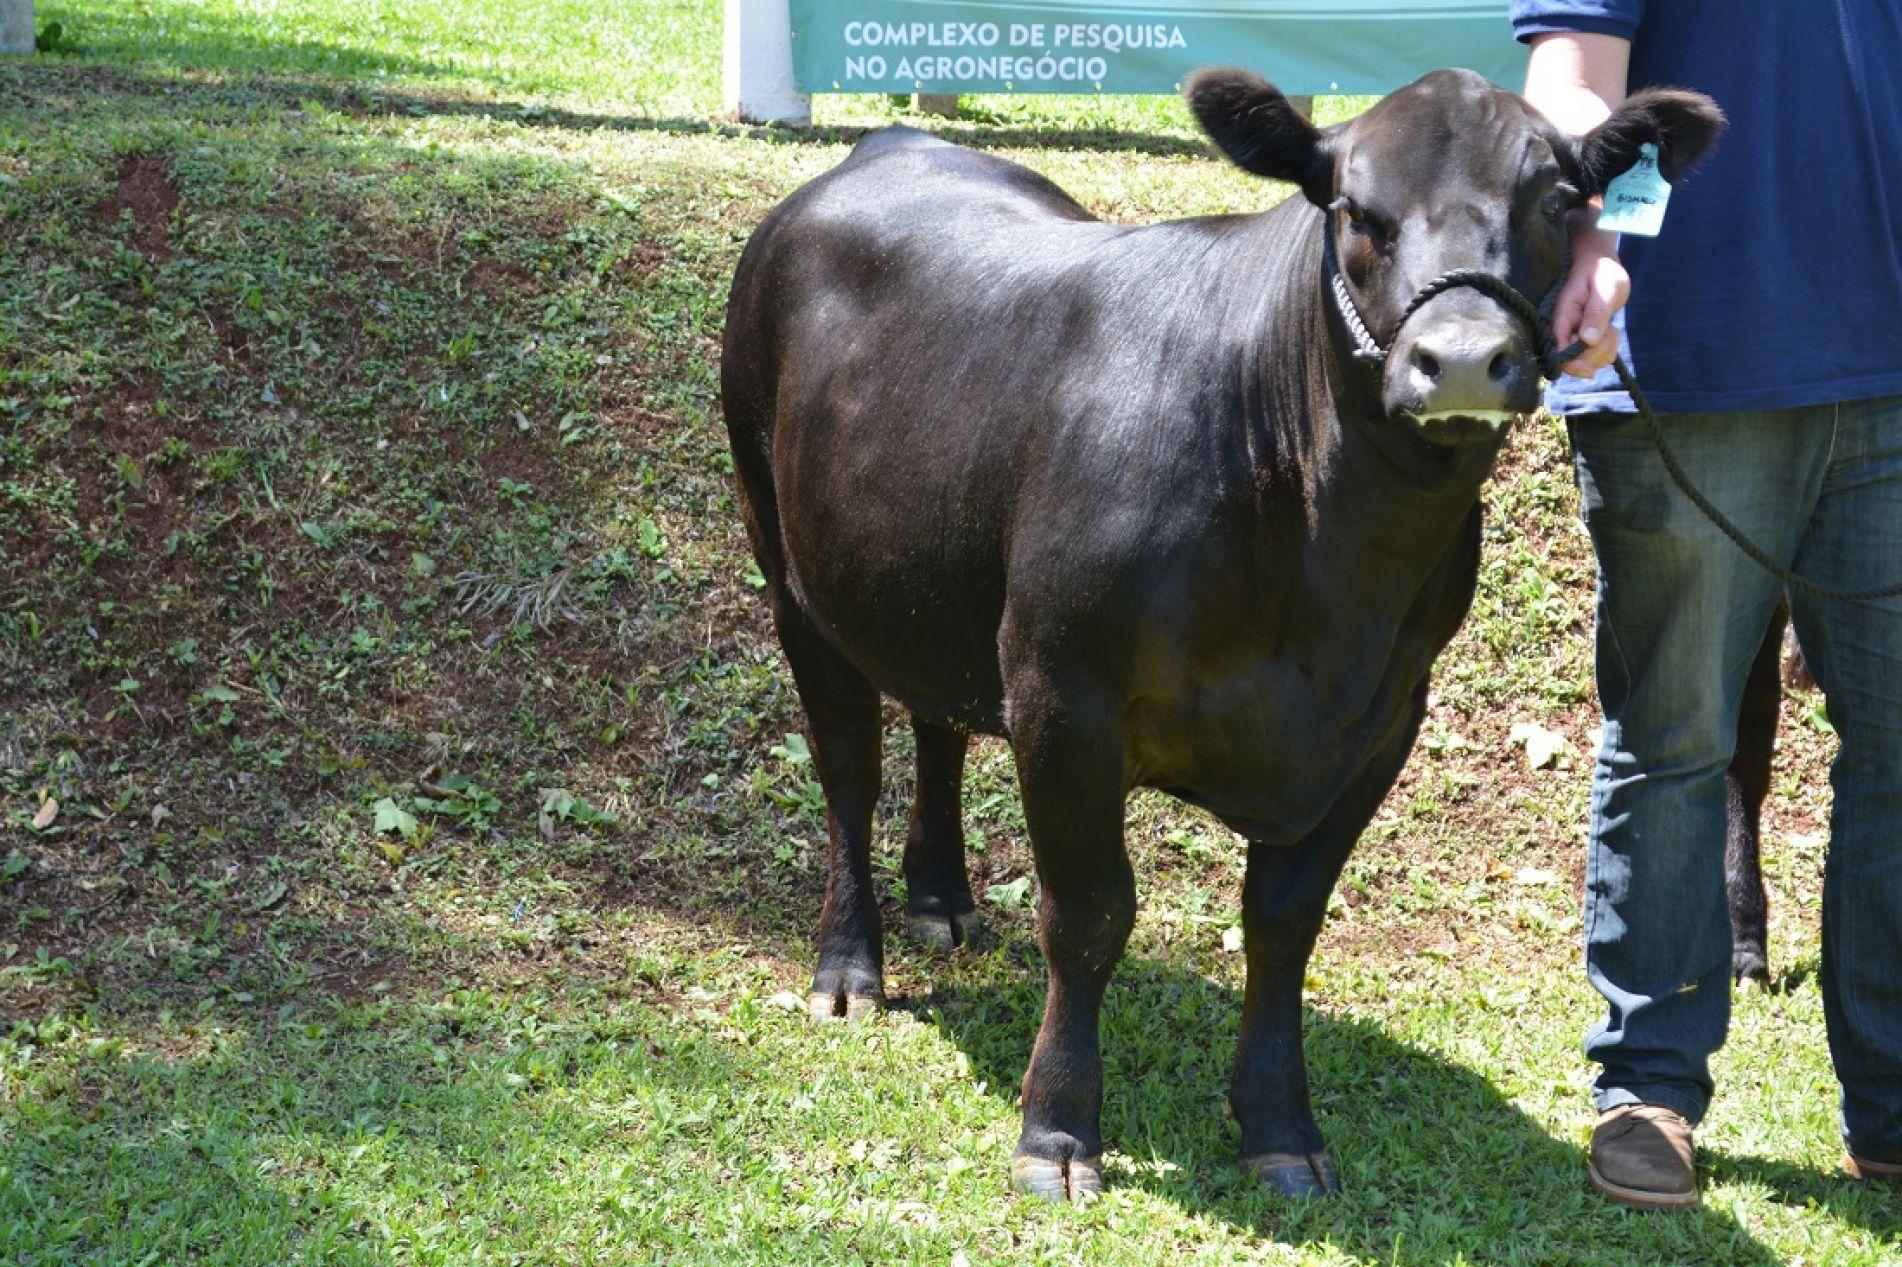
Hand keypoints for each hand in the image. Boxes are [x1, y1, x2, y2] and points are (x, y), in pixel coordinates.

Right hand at [1551, 216, 1627, 377]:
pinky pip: (1598, 352)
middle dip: (1597, 352)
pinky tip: (1611, 331)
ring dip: (1606, 349)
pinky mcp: (1586, 335)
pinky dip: (1609, 347)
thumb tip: (1588, 340)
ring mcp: (1576, 333)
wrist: (1600, 262)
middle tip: (1610, 331)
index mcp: (1563, 317)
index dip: (1572, 365)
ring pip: (1589, 358)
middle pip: (1576, 360)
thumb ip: (1596, 313)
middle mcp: (1566, 329)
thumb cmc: (1601, 271)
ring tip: (1612, 329)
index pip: (1559, 351)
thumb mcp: (1604, 288)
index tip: (1589, 371)